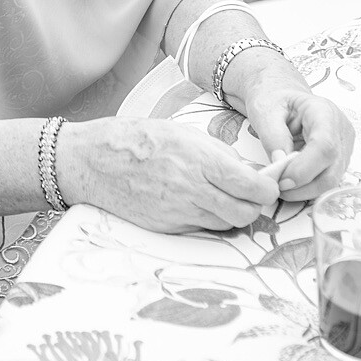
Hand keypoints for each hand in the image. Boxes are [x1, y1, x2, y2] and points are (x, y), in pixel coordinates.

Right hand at [55, 117, 279, 232]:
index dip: (269, 189)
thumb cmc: (135, 139)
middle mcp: (191, 189)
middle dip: (255, 207)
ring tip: (221, 197)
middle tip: (250, 195)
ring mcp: (178, 212)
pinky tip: (195, 202)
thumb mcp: (181, 131)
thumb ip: (217, 153)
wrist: (91, 161)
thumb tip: (248, 171)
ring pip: (226, 225)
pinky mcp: (166, 227)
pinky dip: (206, 220)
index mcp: (198, 159)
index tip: (269, 184)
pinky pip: (200, 229)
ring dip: (231, 214)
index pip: (253, 187)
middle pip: (245, 214)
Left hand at [230, 54, 354, 201]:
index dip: (304, 170)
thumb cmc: (273, 100)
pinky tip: (291, 183)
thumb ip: (273, 137)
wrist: (281, 97)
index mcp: (324, 112)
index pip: (324, 147)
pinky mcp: (339, 159)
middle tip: (277, 188)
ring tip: (281, 185)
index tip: (282, 181)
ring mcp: (344, 147)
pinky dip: (309, 187)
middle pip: (332, 170)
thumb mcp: (264, 111)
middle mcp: (341, 130)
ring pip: (332, 180)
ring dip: (305, 190)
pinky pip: (327, 180)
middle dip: (304, 186)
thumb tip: (281, 163)